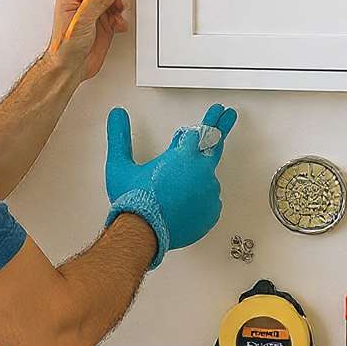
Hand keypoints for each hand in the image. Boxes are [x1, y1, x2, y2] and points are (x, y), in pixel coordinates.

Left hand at [49, 0, 127, 80]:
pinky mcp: (103, 25)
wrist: (70, 68)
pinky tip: (117, 26)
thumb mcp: (83, 18)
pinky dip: (120, 19)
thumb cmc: (65, 46)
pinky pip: (116, 15)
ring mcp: (93, 13)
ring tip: (117, 14)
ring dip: (118, 6)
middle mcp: (82, 2)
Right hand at [105, 104, 237, 265]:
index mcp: (183, 156)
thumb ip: (118, 137)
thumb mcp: (120, 166)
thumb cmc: (133, 202)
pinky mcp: (212, 212)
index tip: (219, 110)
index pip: (200, 130)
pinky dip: (199, 196)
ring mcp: (209, 193)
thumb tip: (117, 114)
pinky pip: (209, 199)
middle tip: (229, 115)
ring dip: (198, 174)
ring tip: (181, 183)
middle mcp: (201, 171)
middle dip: (221, 127)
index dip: (209, 119)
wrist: (143, 235)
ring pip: (207, 176)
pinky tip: (184, 202)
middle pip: (215, 144)